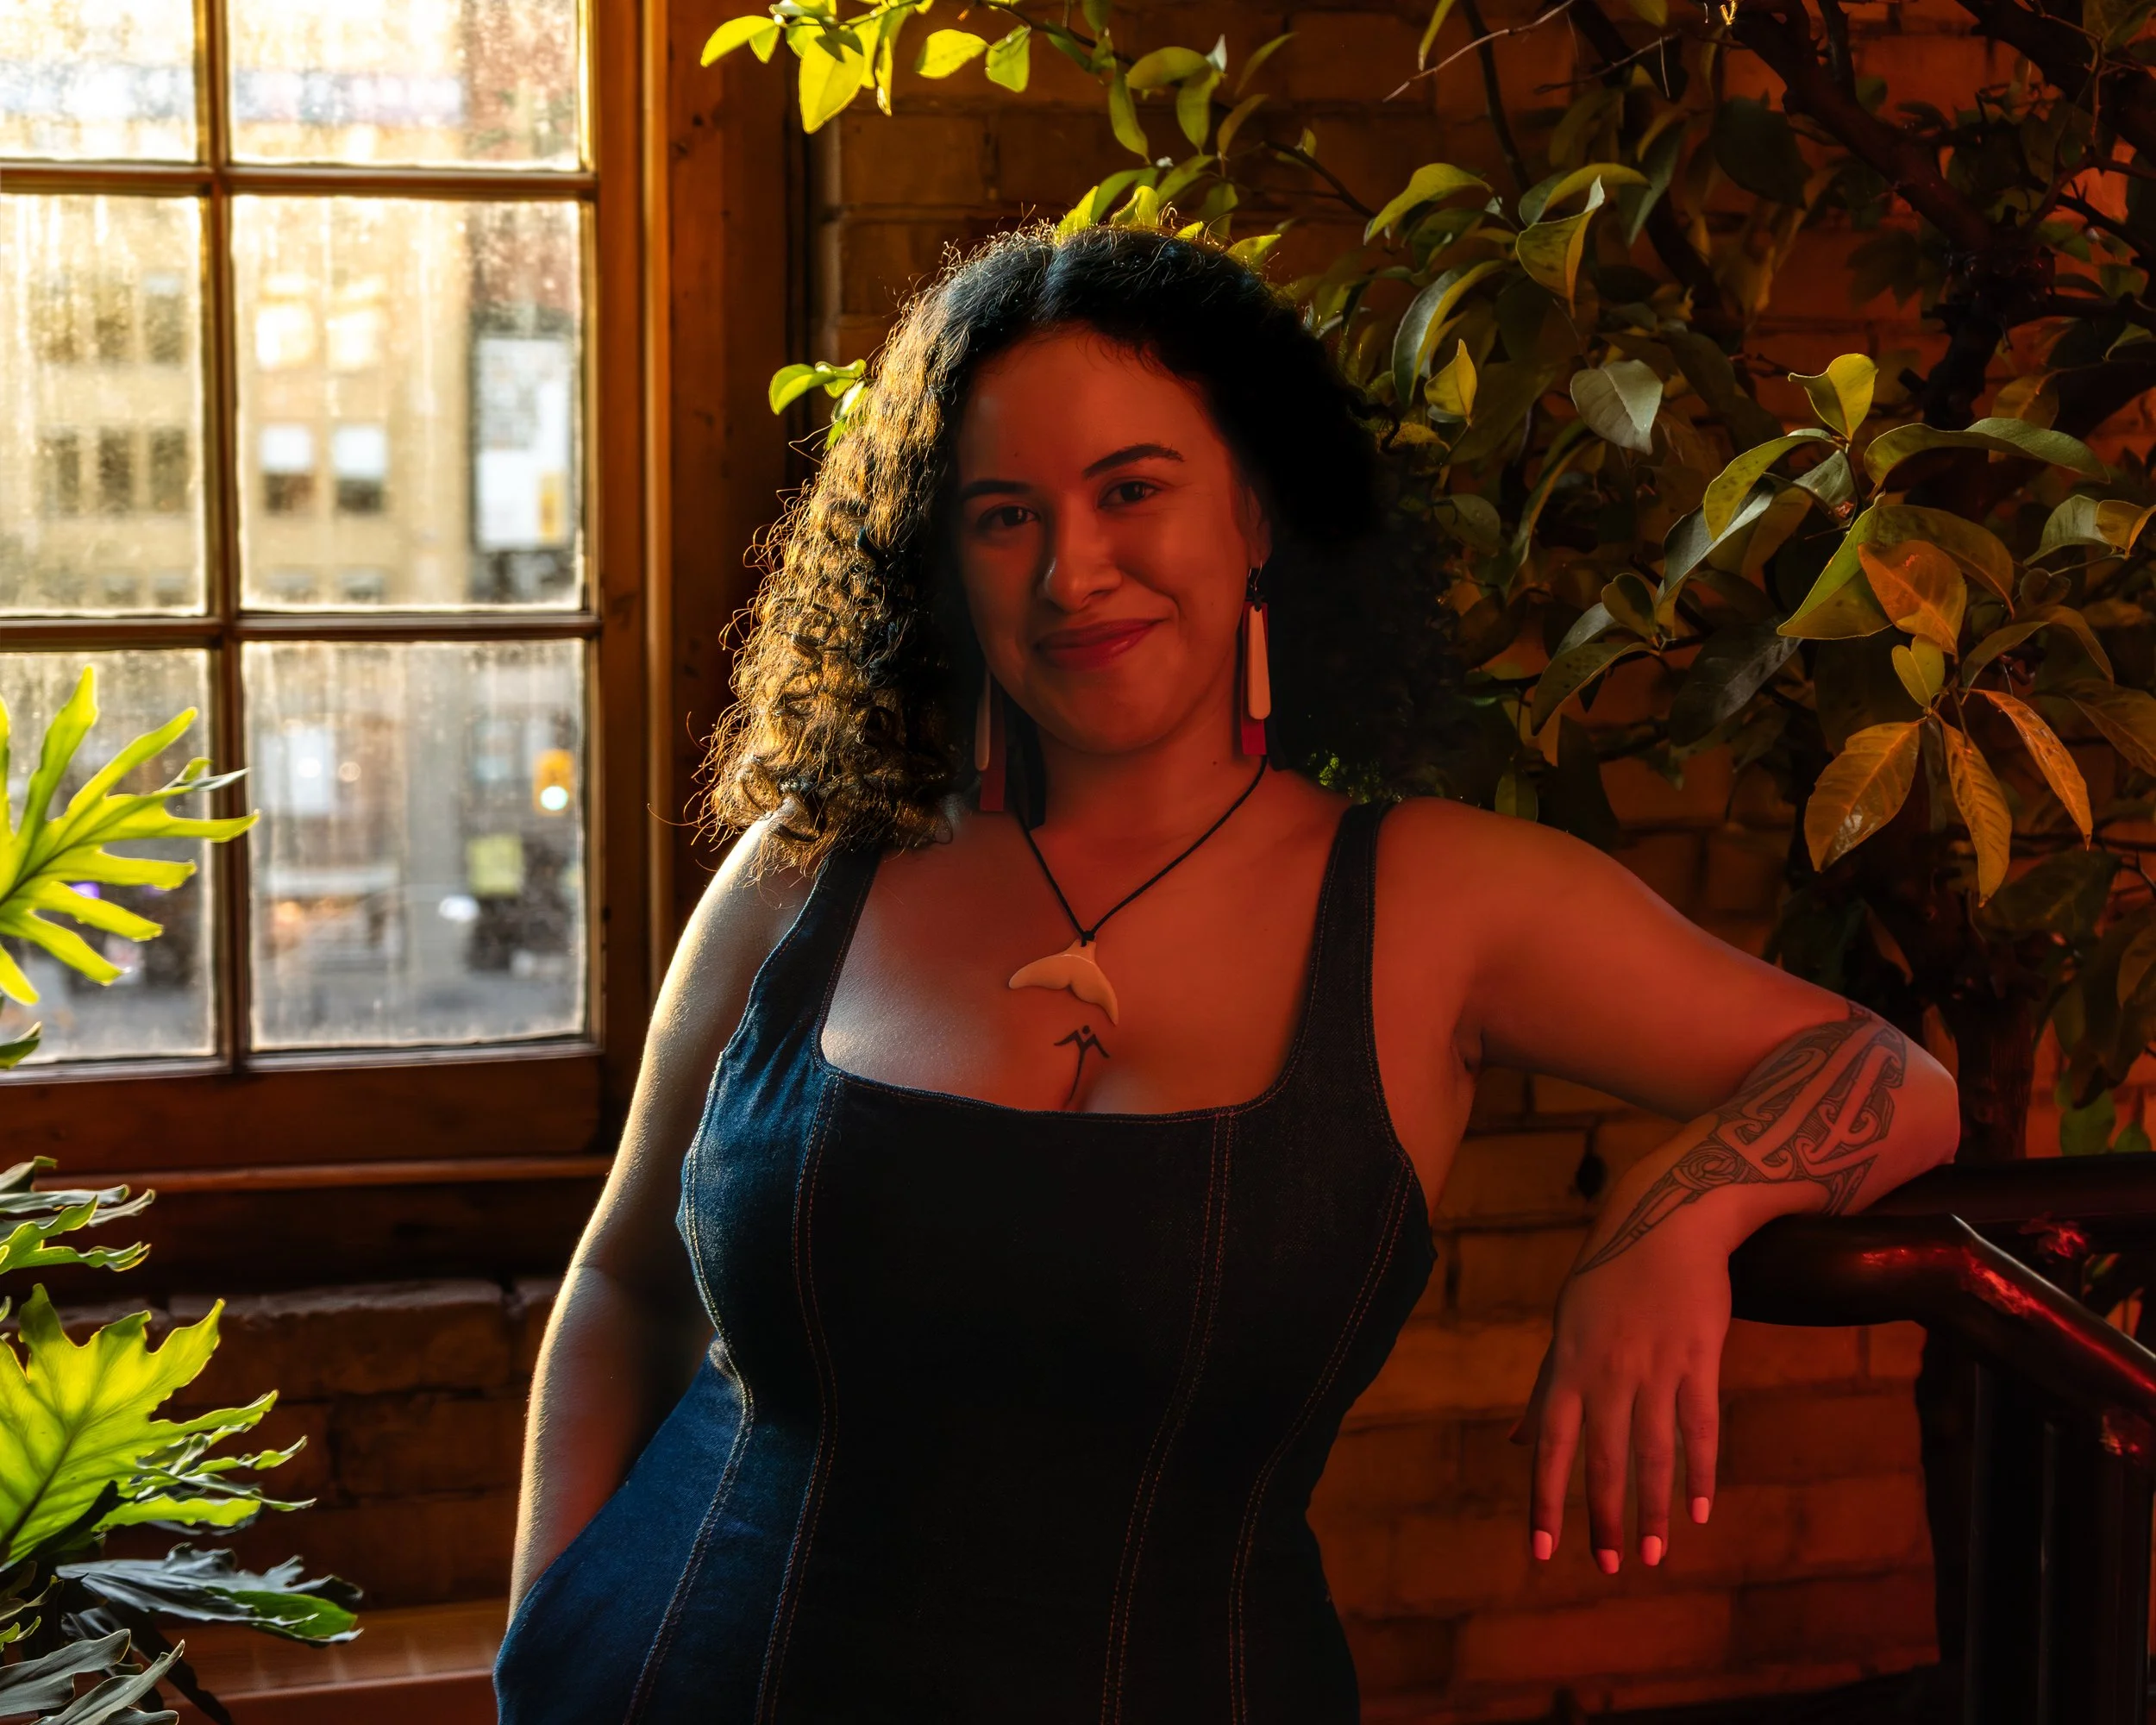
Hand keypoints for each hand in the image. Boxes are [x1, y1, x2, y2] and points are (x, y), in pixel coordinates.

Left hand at [1510, 1214, 1730, 1572]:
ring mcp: (1654, 1366)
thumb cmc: (1608, 1279)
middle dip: (1603, 1518)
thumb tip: (1517, 1443)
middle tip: (1610, 1567)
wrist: (1664, 1219)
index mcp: (1568, 1366)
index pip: (1551, 1445)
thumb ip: (1545, 1394)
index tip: (1542, 1551)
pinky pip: (1700, 1426)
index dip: (1546, 1499)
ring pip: (1652, 1451)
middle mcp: (1606, 1372)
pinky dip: (1700, 1471)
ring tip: (1655, 1556)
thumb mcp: (1565, 1330)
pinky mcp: (1698, 1358)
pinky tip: (1700, 1511)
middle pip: (1602, 1458)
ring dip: (1654, 1508)